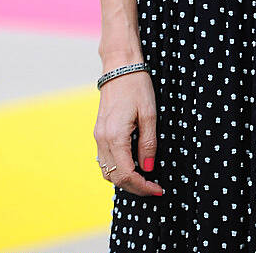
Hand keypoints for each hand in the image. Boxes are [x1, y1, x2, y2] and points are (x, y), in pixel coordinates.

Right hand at [94, 69, 163, 197]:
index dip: (142, 187)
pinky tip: (132, 164)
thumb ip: (148, 143)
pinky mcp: (99, 131)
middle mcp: (102, 139)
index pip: (126, 175)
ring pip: (107, 171)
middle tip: (153, 187)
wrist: (119, 66)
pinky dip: (117, 168)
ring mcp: (98, 135)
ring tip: (144, 178)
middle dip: (134, 187)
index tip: (157, 189)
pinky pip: (105, 159)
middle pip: (115, 177)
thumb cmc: (137, 86)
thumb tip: (148, 168)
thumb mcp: (149, 114)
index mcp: (115, 136)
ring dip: (124, 179)